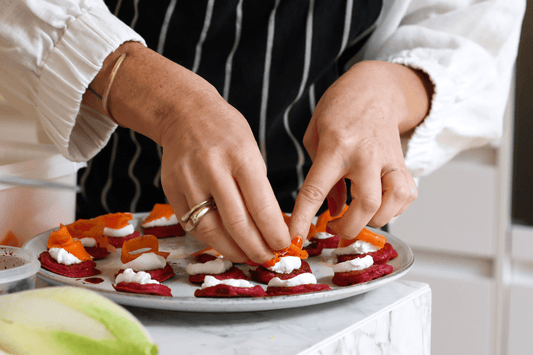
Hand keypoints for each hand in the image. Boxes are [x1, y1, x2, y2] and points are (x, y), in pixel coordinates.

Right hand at [159, 88, 290, 263]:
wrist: (184, 113)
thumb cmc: (226, 132)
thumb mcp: (252, 151)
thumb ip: (258, 189)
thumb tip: (272, 228)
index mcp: (240, 156)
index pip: (261, 206)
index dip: (274, 233)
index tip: (284, 246)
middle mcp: (212, 169)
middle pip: (237, 223)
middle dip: (256, 248)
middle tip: (268, 259)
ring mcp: (188, 180)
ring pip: (211, 230)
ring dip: (233, 250)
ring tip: (247, 256)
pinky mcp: (171, 190)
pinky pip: (192, 225)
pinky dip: (211, 239)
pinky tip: (224, 243)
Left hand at [289, 60, 431, 239]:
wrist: (376, 88)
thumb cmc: (339, 109)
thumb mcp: (316, 136)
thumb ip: (320, 174)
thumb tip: (333, 209)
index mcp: (335, 146)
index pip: (316, 189)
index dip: (304, 218)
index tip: (296, 238)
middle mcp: (365, 154)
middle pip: (366, 204)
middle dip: (348, 228)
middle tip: (335, 229)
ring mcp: (388, 159)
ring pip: (391, 202)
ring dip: (374, 220)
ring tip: (358, 217)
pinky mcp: (403, 162)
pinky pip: (406, 196)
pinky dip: (393, 209)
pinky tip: (378, 205)